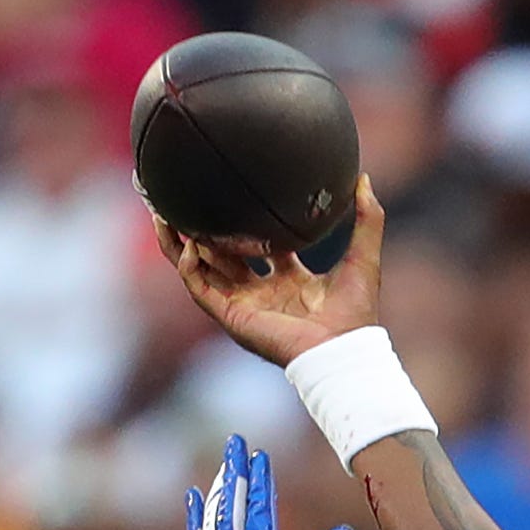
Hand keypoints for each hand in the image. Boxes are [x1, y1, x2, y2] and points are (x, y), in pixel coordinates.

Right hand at [156, 176, 386, 369]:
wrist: (343, 351)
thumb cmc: (355, 314)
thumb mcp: (363, 255)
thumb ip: (367, 217)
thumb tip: (363, 178)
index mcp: (288, 280)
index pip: (256, 245)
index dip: (241, 219)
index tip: (229, 191)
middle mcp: (261, 292)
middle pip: (220, 255)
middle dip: (198, 227)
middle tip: (182, 196)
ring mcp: (243, 305)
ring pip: (200, 269)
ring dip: (178, 242)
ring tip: (162, 211)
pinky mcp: (232, 317)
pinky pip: (200, 289)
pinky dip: (189, 267)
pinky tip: (188, 243)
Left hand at [186, 432, 353, 529]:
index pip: (258, 516)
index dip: (260, 483)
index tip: (261, 455)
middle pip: (230, 512)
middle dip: (233, 474)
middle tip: (235, 442)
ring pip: (210, 527)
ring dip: (215, 494)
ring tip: (220, 468)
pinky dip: (194, 525)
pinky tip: (193, 505)